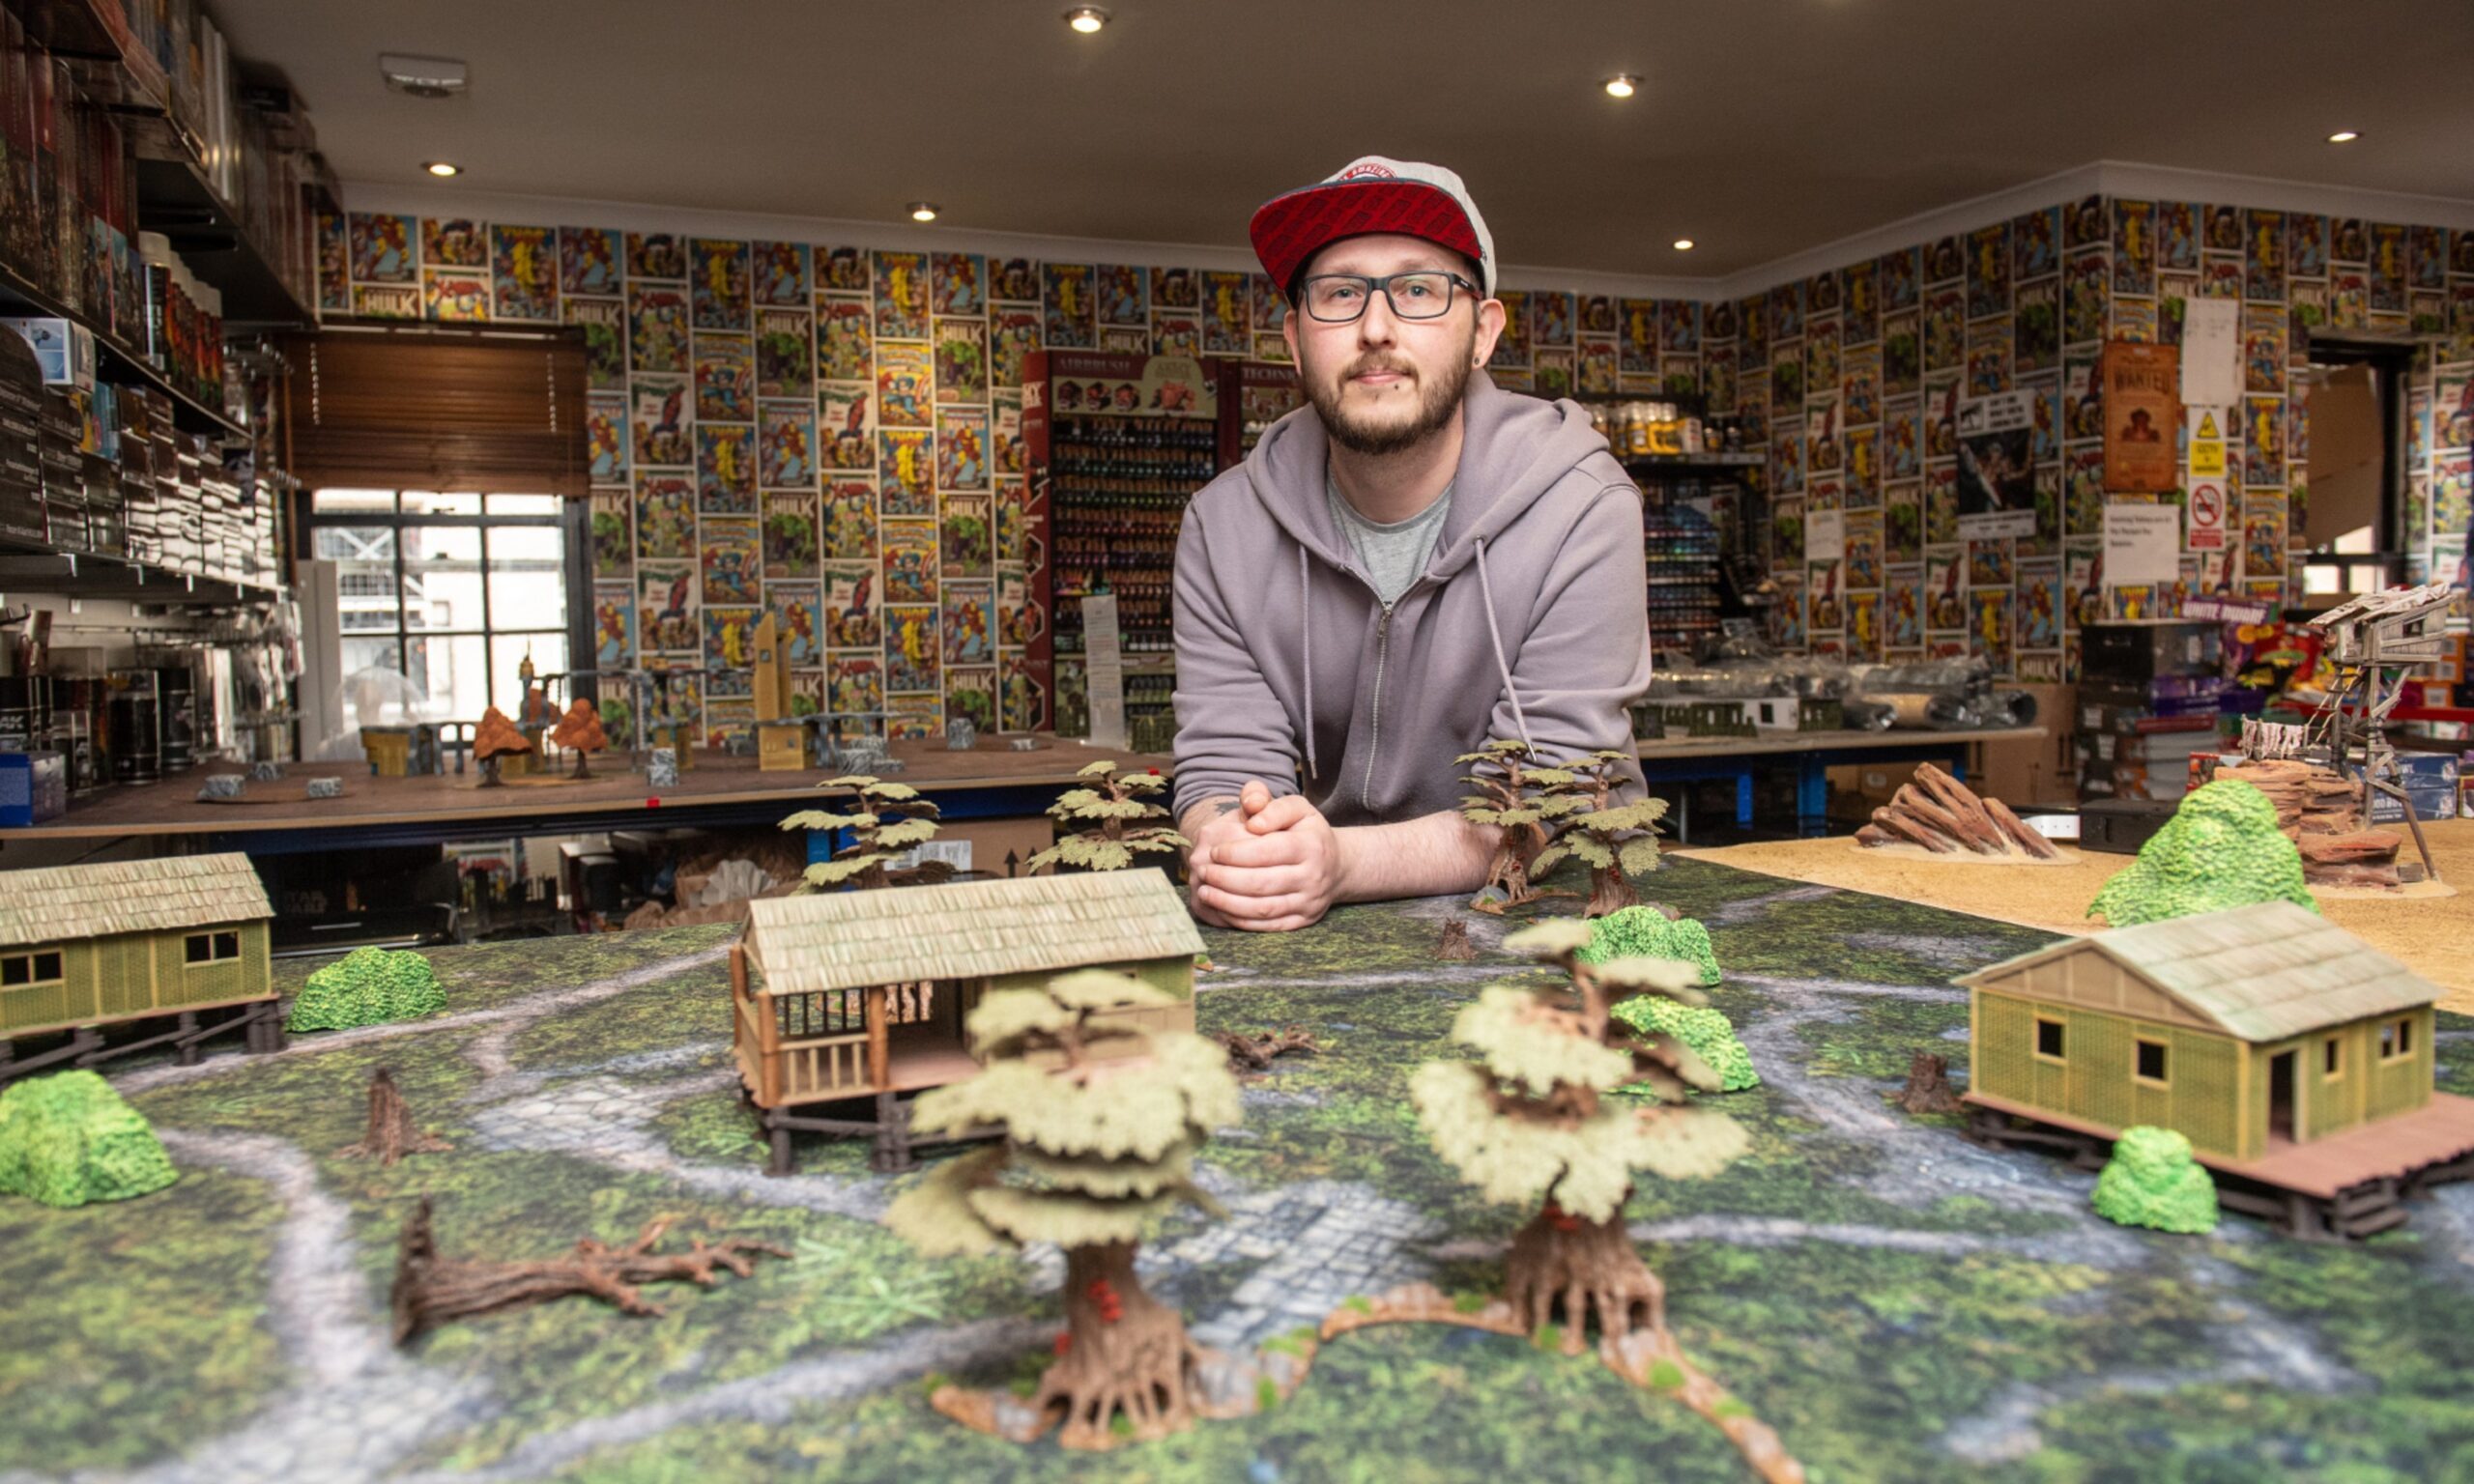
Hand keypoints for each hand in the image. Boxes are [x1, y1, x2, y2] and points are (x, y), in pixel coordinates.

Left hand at [1188, 780, 1342, 931]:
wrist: (1336, 865)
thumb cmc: (1306, 832)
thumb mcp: (1295, 808)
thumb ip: (1269, 803)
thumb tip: (1252, 818)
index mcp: (1312, 845)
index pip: (1268, 851)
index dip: (1236, 853)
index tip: (1215, 851)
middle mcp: (1314, 877)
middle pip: (1263, 883)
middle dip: (1226, 879)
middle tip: (1204, 872)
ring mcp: (1309, 903)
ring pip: (1263, 909)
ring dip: (1228, 902)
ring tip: (1205, 891)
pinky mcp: (1303, 921)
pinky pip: (1268, 926)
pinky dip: (1240, 920)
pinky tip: (1221, 907)